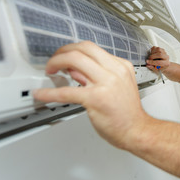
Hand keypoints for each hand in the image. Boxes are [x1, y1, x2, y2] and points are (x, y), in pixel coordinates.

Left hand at [33, 41, 148, 148]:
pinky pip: (66, 92)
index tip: (65, 56)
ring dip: (56, 62)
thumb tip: (75, 70)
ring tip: (50, 71)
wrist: (137, 131)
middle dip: (63, 51)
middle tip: (54, 60)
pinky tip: (42, 94)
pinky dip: (49, 92)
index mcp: (121, 66)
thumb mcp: (118, 86)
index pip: (92, 49)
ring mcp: (106, 83)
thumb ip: (97, 76)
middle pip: (83, 48)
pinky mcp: (96, 98)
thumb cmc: (128, 113)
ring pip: (74, 60)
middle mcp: (115, 71)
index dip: (73, 50)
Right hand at [146, 46, 169, 71]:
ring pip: (158, 49)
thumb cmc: (161, 68)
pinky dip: (152, 50)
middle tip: (149, 59)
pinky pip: (156, 47)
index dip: (152, 62)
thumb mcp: (156, 70)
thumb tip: (148, 65)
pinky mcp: (162, 49)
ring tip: (151, 56)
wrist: (164, 65)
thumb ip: (152, 68)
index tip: (148, 62)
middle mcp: (166, 57)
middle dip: (152, 56)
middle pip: (160, 54)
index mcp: (166, 63)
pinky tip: (152, 54)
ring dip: (152, 53)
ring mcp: (164, 52)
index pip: (159, 62)